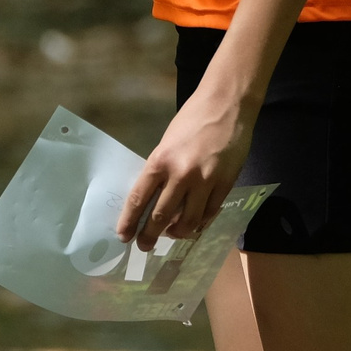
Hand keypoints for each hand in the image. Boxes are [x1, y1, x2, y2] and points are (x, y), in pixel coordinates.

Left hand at [117, 79, 254, 250]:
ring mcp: (205, 182)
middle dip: (149, 236)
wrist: (227, 105)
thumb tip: (155, 199)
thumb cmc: (192, 119)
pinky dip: (200, 223)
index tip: (123, 236)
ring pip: (188, 222)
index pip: (139, 199)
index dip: (129, 222)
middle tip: (144, 246)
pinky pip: (210, 214)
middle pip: (160, 217)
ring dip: (177, 234)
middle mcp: (181, 174)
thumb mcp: (167, 142)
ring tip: (172, 235)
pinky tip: (194, 225)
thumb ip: (161, 170)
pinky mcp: (226, 184)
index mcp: (160, 160)